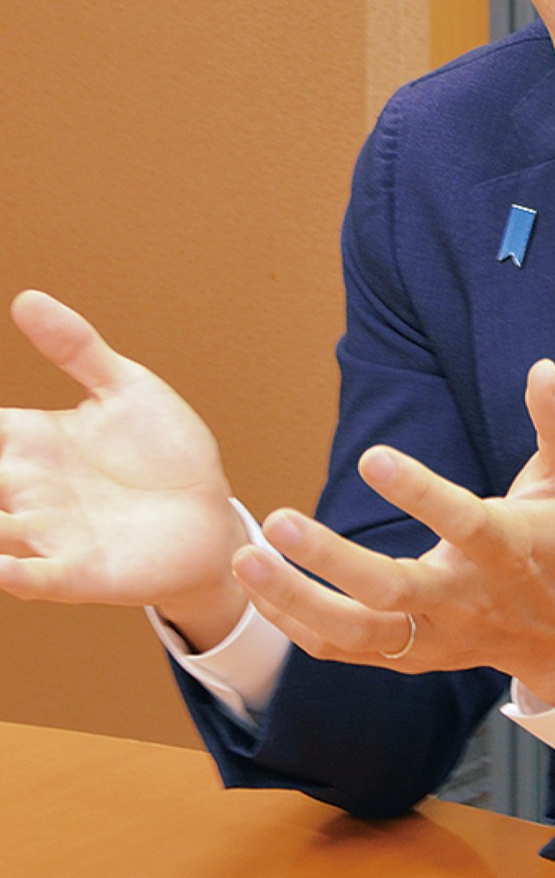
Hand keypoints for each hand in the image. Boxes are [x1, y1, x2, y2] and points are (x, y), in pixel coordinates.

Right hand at [0, 291, 246, 646]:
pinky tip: (4, 569)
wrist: (211, 513)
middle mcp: (28, 490)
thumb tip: (25, 298)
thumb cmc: (163, 451)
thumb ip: (76, 348)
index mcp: (31, 442)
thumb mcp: (125, 388)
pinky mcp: (83, 573)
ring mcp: (51, 534)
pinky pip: (40, 578)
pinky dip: (17, 575)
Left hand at [235, 359, 554, 706]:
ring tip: (244, 560)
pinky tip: (256, 585)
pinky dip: (294, 623)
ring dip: (295, 601)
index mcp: (508, 549)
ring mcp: (434, 635)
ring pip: (356, 633)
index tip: (371, 456)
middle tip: (276, 521)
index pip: (462, 523)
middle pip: (392, 590)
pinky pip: (341, 649)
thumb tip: (544, 368)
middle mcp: (465, 599)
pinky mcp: (409, 655)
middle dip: (332, 561)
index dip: (419, 493)